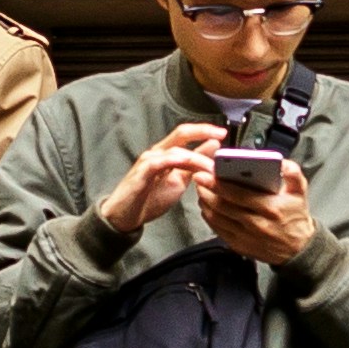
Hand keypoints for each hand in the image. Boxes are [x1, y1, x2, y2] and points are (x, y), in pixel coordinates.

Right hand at [94, 123, 227, 240]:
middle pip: (181, 133)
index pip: (187, 134)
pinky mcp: (141, 173)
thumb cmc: (149, 198)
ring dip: (196, 157)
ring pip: (175, 150)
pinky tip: (186, 162)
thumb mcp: (178, 181)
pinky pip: (159, 162)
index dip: (205, 131)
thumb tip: (211, 149)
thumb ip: (193, 166)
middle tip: (221, 135)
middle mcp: (158, 152)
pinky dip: (173, 161)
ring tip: (212, 167)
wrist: (125, 215)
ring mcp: (148, 161)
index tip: (223, 133)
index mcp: (167, 153)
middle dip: (202, 131)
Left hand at [194, 156, 315, 267]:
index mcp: (270, 208)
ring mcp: (246, 237)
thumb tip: (282, 163)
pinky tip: (207, 206)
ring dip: (205, 202)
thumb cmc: (296, 216)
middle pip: (223, 206)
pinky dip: (209, 216)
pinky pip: (218, 229)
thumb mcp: (301, 191)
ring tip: (201, 189)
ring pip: (217, 218)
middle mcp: (256, 224)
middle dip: (207, 190)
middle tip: (198, 177)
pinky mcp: (238, 246)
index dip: (218, 184)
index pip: (238, 194)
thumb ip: (293, 173)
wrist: (298, 248)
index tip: (204, 173)